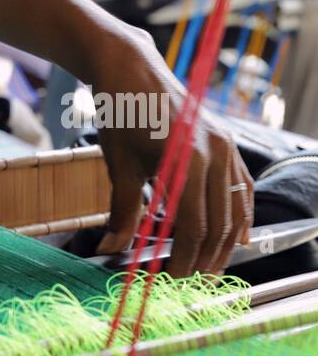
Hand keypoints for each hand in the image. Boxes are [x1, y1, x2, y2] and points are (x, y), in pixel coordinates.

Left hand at [92, 29, 252, 276]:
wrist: (132, 70)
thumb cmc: (120, 115)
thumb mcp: (118, 164)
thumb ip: (123, 209)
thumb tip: (112, 250)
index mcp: (186, 160)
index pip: (193, 226)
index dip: (185, 258)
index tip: (172, 281)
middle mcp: (215, 153)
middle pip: (219, 222)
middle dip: (207, 257)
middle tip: (192, 284)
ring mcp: (226, 146)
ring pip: (235, 207)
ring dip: (225, 242)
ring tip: (210, 268)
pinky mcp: (227, 142)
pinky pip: (242, 186)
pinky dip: (241, 214)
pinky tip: (238, 237)